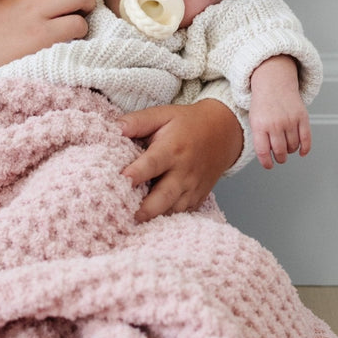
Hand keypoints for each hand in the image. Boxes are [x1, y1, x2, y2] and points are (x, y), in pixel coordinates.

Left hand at [119, 99, 242, 221]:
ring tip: (131, 223)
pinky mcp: (198, 198)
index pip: (152, 163)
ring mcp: (193, 187)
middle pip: (164, 196)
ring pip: (173, 210)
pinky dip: (166, 219)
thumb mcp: (163, 114)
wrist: (222, 133)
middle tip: (125, 217)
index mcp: (172, 149)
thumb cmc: (187, 124)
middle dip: (145, 209)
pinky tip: (150, 222)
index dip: (136, 174)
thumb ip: (137, 121)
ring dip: (154, 217)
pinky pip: (182, 213)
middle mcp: (184, 171)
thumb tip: (114, 129)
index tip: (121, 182)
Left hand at [249, 56, 311, 168]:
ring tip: (287, 148)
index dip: (267, 162)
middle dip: (280, 158)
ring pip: (293, 146)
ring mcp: (290, 120)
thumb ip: (260, 137)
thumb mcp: (254, 119)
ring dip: (291, 151)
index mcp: (260, 125)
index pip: (263, 151)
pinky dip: (305, 148)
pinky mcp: (302, 117)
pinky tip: (302, 152)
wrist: (273, 80)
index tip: (269, 165)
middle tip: (280, 158)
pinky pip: (306, 139)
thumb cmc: (262, 102)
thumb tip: (268, 156)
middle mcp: (275, 124)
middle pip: (280, 151)